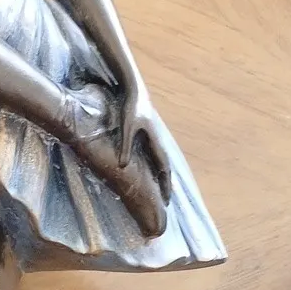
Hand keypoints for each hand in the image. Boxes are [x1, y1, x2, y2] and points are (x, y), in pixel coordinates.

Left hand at [120, 85, 171, 201]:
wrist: (134, 89)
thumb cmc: (130, 107)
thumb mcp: (127, 127)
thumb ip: (126, 146)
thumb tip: (123, 166)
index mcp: (155, 141)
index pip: (163, 168)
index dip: (165, 184)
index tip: (167, 200)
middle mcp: (157, 140)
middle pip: (165, 166)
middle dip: (166, 183)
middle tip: (167, 200)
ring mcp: (153, 136)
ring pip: (160, 159)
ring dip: (162, 174)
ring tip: (162, 187)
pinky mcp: (147, 131)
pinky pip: (154, 152)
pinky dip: (156, 164)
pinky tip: (151, 168)